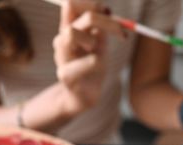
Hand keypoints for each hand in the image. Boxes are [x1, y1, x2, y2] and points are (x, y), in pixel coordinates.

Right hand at [53, 1, 124, 116]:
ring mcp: (61, 56)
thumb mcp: (99, 44)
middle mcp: (62, 39)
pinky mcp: (65, 75)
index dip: (91, 3)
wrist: (83, 97)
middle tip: (121, 32)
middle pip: (72, 10)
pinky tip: (100, 67)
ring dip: (92, 39)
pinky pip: (88, 61)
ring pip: (70, 33)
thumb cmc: (92, 68)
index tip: (110, 12)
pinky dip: (98, 61)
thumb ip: (101, 27)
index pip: (71, 3)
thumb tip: (106, 8)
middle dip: (101, 18)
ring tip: (97, 51)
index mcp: (69, 29)